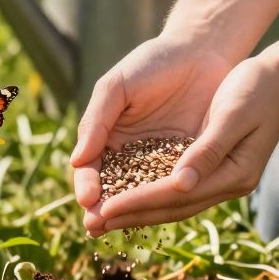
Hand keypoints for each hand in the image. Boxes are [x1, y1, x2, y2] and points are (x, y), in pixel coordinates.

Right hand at [70, 34, 233, 235]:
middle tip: (96, 226)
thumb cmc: (153, 63)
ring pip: (144, 194)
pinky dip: (169, 201)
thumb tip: (77, 160)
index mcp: (107, 137)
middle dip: (103, 209)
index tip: (87, 199)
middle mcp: (131, 155)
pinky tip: (164, 212)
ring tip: (124, 227)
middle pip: (114, 189)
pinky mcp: (190, 164)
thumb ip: (97, 120)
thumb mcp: (118, 85)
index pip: (91, 169)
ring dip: (133, 213)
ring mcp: (161, 163)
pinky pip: (177, 187)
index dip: (87, 185)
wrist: (201, 51)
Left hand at [81, 51, 278, 235]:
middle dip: (130, 215)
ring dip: (137, 211)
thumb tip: (180, 184)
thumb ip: (207, 151)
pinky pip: (178, 189)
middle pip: (171, 207)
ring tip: (102, 219)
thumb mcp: (232, 114)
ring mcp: (223, 178)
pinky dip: (152, 195)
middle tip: (91, 226)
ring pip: (173, 203)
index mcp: (234, 175)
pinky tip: (128, 196)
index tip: (104, 209)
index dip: (138, 203)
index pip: (175, 195)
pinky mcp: (216, 168)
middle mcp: (228, 183)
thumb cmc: (257, 89)